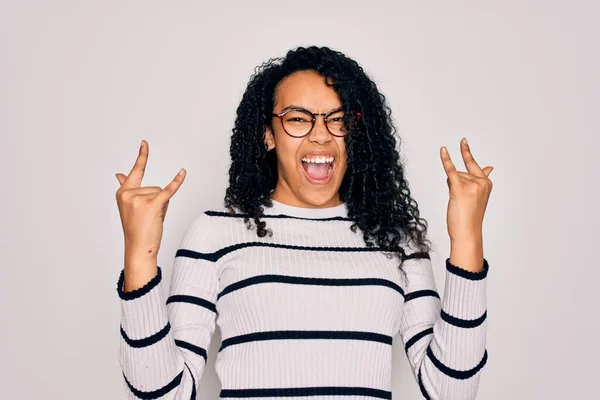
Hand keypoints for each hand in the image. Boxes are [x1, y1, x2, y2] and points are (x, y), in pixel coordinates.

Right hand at [115, 140, 185, 259]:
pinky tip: (183, 172)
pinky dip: (176, 182)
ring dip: (162, 206)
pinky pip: (168, 190)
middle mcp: (128, 194)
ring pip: (161, 193)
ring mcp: (139, 198)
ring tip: (152, 219)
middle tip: (149, 217)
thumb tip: (119, 173)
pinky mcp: (151, 204)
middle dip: (157, 201)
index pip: (136, 171)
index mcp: (122, 193)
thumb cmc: (137, 229)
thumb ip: (129, 188)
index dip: (142, 156)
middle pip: (154, 187)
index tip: (145, 143)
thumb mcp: (131, 207)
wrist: (139, 248)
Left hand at [440, 137, 492, 241]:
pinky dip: (446, 160)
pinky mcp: (459, 188)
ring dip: (451, 188)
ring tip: (458, 203)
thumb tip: (490, 167)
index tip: (463, 140)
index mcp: (486, 183)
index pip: (474, 167)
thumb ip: (480, 179)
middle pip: (460, 173)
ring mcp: (471, 184)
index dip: (466, 154)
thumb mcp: (477, 197)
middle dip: (456, 184)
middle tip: (462, 201)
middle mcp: (481, 182)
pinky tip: (443, 150)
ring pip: (453, 177)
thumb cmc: (469, 217)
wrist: (467, 232)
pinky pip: (451, 170)